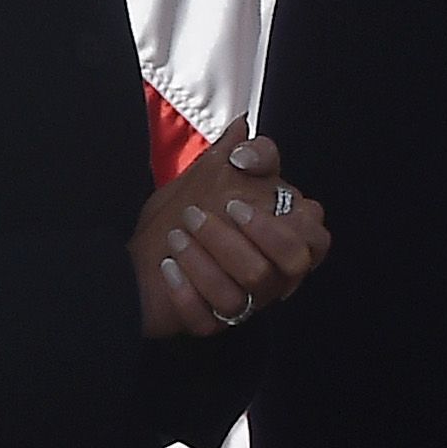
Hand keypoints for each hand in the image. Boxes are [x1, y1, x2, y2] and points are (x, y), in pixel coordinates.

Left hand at [131, 124, 330, 337]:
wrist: (129, 262)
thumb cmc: (179, 218)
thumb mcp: (207, 177)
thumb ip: (235, 152)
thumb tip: (243, 124)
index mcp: (280, 239)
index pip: (316, 232)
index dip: (288, 209)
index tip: (241, 180)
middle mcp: (272, 275)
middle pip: (297, 259)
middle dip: (259, 230)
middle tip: (220, 210)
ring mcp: (246, 302)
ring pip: (256, 282)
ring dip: (215, 251)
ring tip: (180, 233)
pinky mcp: (214, 323)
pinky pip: (212, 312)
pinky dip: (187, 287)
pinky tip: (168, 267)